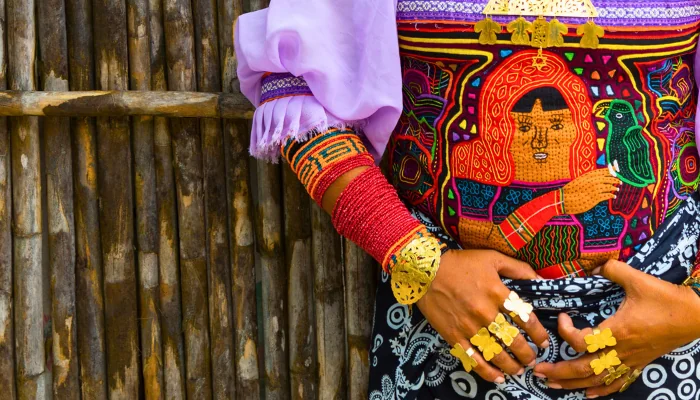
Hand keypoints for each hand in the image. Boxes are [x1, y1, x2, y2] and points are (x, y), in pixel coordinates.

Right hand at [417, 249, 549, 382]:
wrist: (425, 270)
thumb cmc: (460, 263)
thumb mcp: (492, 258)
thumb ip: (518, 268)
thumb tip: (540, 280)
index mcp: (497, 292)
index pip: (525, 318)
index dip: (538, 333)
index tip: (544, 342)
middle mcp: (485, 312)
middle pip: (513, 340)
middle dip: (527, 354)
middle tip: (532, 360)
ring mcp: (468, 326)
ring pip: (495, 353)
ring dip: (511, 366)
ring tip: (519, 370)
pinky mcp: (453, 335)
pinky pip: (472, 359)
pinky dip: (487, 371)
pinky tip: (498, 378)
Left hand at [534, 260, 699, 396]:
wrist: (696, 317)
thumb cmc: (667, 299)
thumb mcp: (639, 279)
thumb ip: (613, 270)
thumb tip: (594, 265)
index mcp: (618, 332)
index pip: (582, 341)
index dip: (566, 331)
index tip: (562, 317)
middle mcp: (622, 351)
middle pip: (584, 368)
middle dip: (559, 371)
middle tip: (537, 370)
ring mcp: (630, 360)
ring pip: (597, 379)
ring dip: (572, 383)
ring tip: (550, 385)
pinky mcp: (639, 363)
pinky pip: (617, 382)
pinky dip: (600, 390)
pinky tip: (587, 394)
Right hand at [562, 169, 619, 214]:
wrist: (566, 199)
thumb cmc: (571, 190)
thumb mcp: (580, 180)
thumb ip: (589, 178)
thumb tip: (598, 177)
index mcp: (590, 175)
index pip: (604, 171)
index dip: (612, 170)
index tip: (616, 170)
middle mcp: (594, 181)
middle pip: (609, 179)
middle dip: (615, 180)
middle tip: (619, 181)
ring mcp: (596, 189)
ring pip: (610, 187)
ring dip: (614, 188)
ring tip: (617, 189)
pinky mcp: (596, 198)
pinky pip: (607, 196)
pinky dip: (611, 195)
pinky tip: (613, 196)